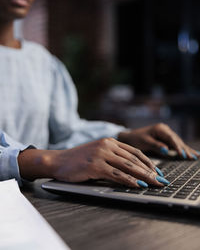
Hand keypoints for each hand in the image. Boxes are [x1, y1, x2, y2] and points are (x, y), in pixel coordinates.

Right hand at [18, 138, 168, 187]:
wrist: (58, 161)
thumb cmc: (78, 159)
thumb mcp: (98, 153)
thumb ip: (113, 157)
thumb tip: (133, 170)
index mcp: (109, 141)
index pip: (134, 151)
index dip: (148, 162)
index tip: (157, 171)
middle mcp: (107, 145)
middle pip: (134, 159)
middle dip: (150, 171)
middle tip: (161, 180)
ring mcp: (101, 154)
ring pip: (128, 166)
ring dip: (143, 176)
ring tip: (154, 184)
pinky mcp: (95, 165)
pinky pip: (116, 174)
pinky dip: (129, 181)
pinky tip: (138, 185)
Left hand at [118, 123, 198, 159]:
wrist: (130, 137)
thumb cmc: (136, 139)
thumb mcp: (145, 142)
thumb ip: (156, 145)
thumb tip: (167, 150)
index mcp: (160, 128)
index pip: (171, 138)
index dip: (178, 147)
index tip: (182, 155)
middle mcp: (165, 129)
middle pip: (177, 140)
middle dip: (185, 149)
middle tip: (192, 158)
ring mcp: (166, 133)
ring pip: (178, 142)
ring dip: (186, 150)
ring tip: (195, 157)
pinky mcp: (166, 138)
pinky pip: (176, 144)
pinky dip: (183, 149)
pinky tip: (193, 153)